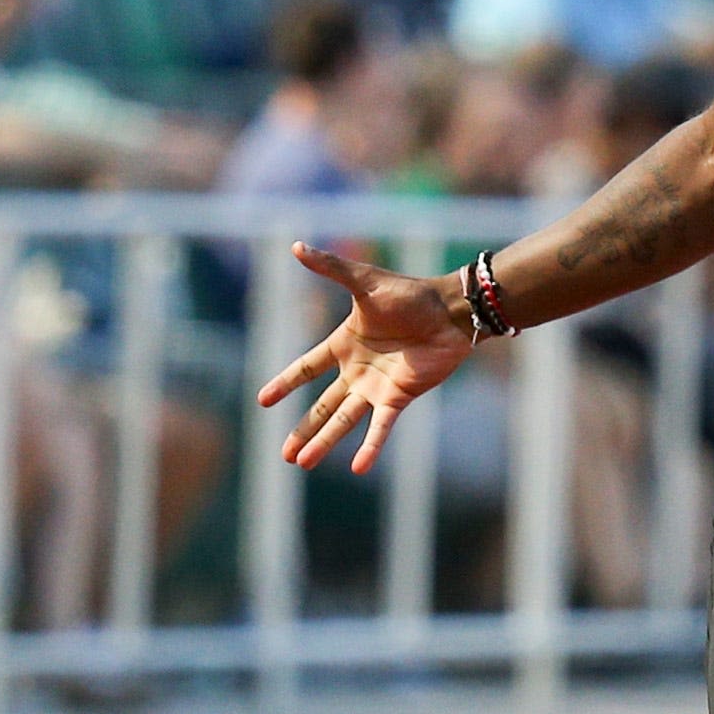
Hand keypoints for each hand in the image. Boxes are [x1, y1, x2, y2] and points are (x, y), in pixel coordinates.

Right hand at [254, 242, 475, 472]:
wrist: (450, 311)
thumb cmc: (410, 294)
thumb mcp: (363, 281)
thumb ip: (330, 268)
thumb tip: (296, 246)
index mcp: (344, 344)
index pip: (306, 367)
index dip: (285, 383)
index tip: (262, 401)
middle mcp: (357, 370)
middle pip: (322, 405)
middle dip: (303, 429)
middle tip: (283, 455)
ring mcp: (377, 387)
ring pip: (344, 421)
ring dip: (324, 442)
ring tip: (302, 463)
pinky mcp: (399, 397)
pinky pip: (381, 426)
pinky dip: (371, 447)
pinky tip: (359, 468)